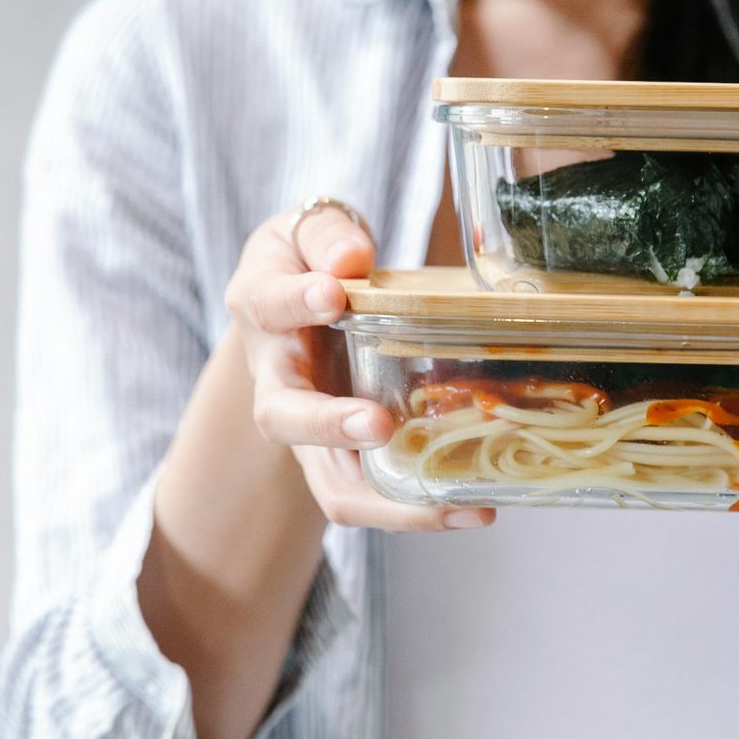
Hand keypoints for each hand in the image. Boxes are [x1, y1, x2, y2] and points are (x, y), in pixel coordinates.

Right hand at [223, 202, 494, 533]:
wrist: (302, 302)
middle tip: (377, 423)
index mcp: (261, 309)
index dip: (295, 302)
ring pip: (330, 483)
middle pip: (281, 417)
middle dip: (329, 425)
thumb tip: (350, 259)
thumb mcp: (309, 228)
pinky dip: (421, 511)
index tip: (333, 294)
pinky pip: (376, 495)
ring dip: (387, 502)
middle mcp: (277, 379)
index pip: (266, 305)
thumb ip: (327, 234)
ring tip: (450, 503)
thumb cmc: (310, 260)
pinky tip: (477, 509)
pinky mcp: (349, 457)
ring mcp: (313, 429)